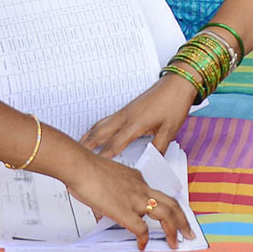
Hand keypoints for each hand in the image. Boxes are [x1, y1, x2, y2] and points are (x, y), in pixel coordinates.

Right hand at [64, 150, 191, 249]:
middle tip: (188, 231)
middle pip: (171, 203)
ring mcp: (135, 199)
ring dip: (173, 229)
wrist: (80, 166)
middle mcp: (141, 187)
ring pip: (165, 214)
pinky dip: (144, 238)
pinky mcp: (125, 210)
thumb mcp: (107, 179)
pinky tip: (143, 245)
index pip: (157, 195)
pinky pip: (141, 228)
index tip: (169, 217)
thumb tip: (104, 209)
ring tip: (175, 242)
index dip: (166, 208)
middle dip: (182, 219)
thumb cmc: (87, 170)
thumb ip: (111, 194)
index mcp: (137, 179)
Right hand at [81, 73, 196, 158]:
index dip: (102, 158)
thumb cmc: (174, 102)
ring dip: (89, 136)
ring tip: (79, 147)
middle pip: (100, 134)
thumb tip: (152, 162)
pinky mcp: (128, 108)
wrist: (178, 82)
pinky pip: (106, 120)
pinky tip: (96, 132)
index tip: (93, 169)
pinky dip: (96, 128)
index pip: (114, 145)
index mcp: (135, 123)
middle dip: (87, 147)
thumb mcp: (170, 129)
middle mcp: (126, 117)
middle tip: (75, 158)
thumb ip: (159, 147)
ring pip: (101, 125)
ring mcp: (125, 111)